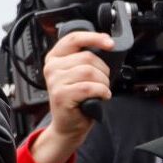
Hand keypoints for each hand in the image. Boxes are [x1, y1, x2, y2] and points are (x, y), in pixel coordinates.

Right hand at [31, 31, 113, 162]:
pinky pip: (89, 87)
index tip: (109, 43)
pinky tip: (100, 97)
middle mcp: (52, 67)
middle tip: (102, 83)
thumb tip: (106, 44)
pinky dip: (101, 92)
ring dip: (103, 83)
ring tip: (99, 91)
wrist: (69, 125)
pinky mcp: (60, 95)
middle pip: (87, 57)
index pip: (74, 38)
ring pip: (89, 71)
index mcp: (56, 57)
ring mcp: (54, 81)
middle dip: (103, 71)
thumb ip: (86, 59)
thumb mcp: (80, 74)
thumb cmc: (78, 99)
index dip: (94, 38)